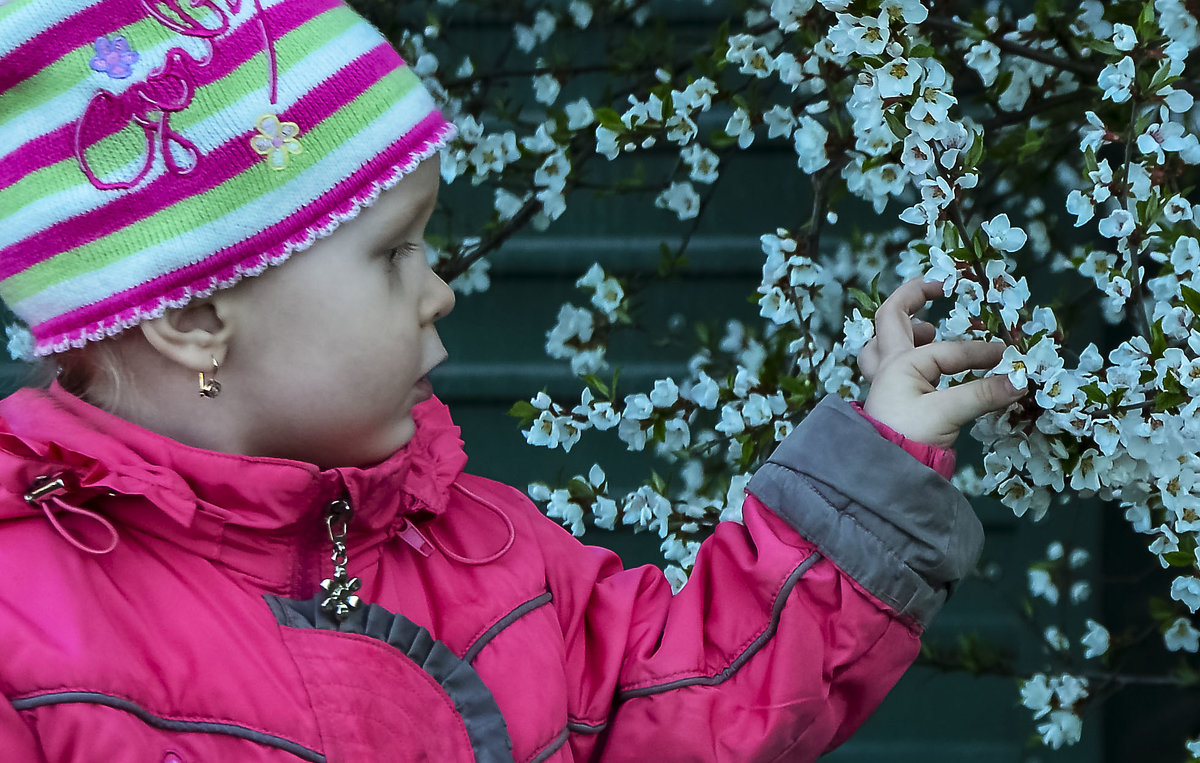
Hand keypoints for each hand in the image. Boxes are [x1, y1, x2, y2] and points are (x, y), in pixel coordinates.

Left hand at [858, 278, 1025, 449]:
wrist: (881, 473)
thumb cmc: (907, 436)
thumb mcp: (947, 413)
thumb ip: (983, 393)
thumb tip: (1020, 380)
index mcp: (899, 363)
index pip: (948, 351)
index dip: (980, 353)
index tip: (1008, 360)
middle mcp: (887, 367)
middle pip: (889, 318)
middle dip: (912, 296)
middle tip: (937, 287)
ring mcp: (884, 382)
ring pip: (882, 343)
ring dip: (902, 329)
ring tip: (928, 330)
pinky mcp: (889, 400)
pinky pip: (891, 366)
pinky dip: (906, 355)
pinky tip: (924, 365)